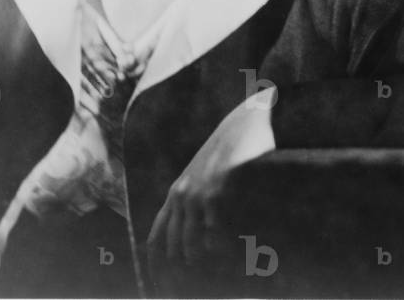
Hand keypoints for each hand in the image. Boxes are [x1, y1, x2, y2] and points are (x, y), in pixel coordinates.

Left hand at [146, 88, 275, 286]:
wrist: (247, 120)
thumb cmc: (232, 151)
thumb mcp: (207, 175)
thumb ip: (198, 200)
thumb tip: (201, 236)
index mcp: (176, 194)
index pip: (157, 243)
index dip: (158, 272)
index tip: (166, 293)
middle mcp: (182, 195)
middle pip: (173, 249)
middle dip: (181, 278)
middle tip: (193, 295)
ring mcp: (199, 192)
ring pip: (192, 244)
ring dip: (202, 267)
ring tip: (217, 284)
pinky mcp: (218, 187)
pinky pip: (214, 228)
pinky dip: (220, 248)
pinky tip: (229, 258)